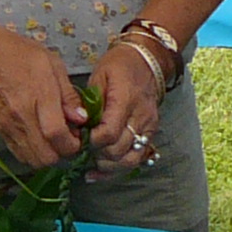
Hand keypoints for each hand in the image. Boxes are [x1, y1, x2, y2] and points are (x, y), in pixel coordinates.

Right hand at [0, 20, 89, 168]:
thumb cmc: (16, 52)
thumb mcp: (51, 63)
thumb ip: (68, 93)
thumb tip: (81, 118)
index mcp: (38, 94)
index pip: (57, 135)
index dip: (72, 144)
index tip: (78, 136)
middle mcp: (21, 115)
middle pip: (45, 156)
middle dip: (62, 153)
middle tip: (68, 138)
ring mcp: (8, 125)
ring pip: (32, 160)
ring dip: (47, 155)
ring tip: (53, 139)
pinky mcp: (0, 130)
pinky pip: (19, 154)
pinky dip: (32, 153)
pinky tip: (38, 138)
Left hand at [84, 40, 163, 180]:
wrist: (146, 61)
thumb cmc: (119, 66)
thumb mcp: (99, 76)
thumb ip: (90, 102)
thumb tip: (79, 125)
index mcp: (126, 100)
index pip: (109, 133)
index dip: (92, 141)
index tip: (81, 138)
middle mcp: (141, 116)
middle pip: (119, 150)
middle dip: (99, 154)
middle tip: (84, 149)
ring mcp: (149, 126)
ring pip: (132, 159)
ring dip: (111, 165)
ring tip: (93, 163)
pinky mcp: (152, 132)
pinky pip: (139, 157)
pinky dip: (121, 167)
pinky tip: (103, 170)